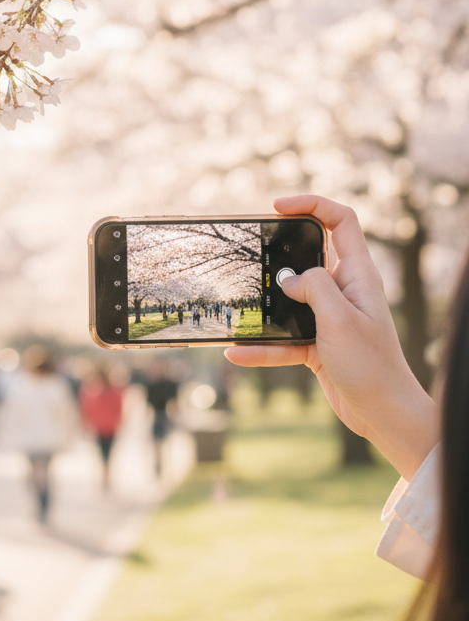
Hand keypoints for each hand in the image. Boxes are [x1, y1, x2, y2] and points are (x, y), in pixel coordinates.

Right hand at [225, 195, 437, 479]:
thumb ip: (313, 288)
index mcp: (358, 275)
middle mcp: (343, 291)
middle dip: (278, 252)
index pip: (341, 221)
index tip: (277, 207)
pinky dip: (261, 346)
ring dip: (265, 303)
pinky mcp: (316, 343)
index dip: (311, 205)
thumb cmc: (371, 365)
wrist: (383, 414)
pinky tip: (236, 352)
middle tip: (252, 250)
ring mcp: (329, 317)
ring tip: (238, 302)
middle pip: (308, 255)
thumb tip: (287, 279)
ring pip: (289, 299)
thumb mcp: (340, 319)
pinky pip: (282, 337)